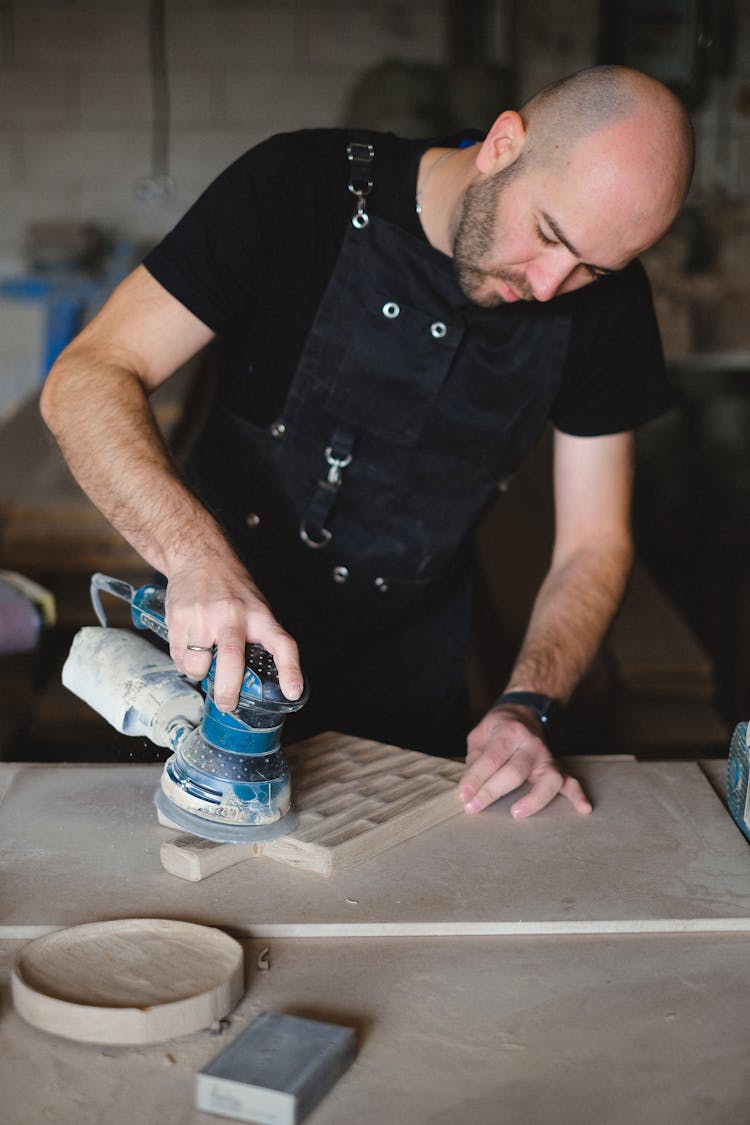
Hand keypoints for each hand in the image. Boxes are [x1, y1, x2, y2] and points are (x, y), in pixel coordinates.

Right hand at [164, 556, 301, 711]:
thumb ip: (260, 637)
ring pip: (197, 665)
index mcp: (259, 615)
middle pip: (232, 662)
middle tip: (226, 703)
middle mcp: (233, 615)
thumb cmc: (231, 588)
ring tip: (202, 664)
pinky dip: (183, 662)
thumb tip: (264, 678)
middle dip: (228, 692)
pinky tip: (189, 649)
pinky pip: (179, 656)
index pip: (282, 644)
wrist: (199, 556)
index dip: (290, 670)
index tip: (293, 692)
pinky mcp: (179, 616)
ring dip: (198, 674)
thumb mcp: (256, 607)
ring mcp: (204, 616)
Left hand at [458, 704, 591, 818]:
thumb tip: (472, 783)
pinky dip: (578, 795)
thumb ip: (475, 757)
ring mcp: (547, 757)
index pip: (491, 758)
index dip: (475, 778)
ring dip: (534, 799)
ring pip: (548, 779)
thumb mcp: (480, 734)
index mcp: (509, 732)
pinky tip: (583, 808)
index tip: (463, 796)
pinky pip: (571, 782)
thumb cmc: (498, 728)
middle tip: (473, 808)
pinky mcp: (557, 767)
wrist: (525, 713)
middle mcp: (531, 744)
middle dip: (492, 792)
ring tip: (517, 813)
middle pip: (515, 771)